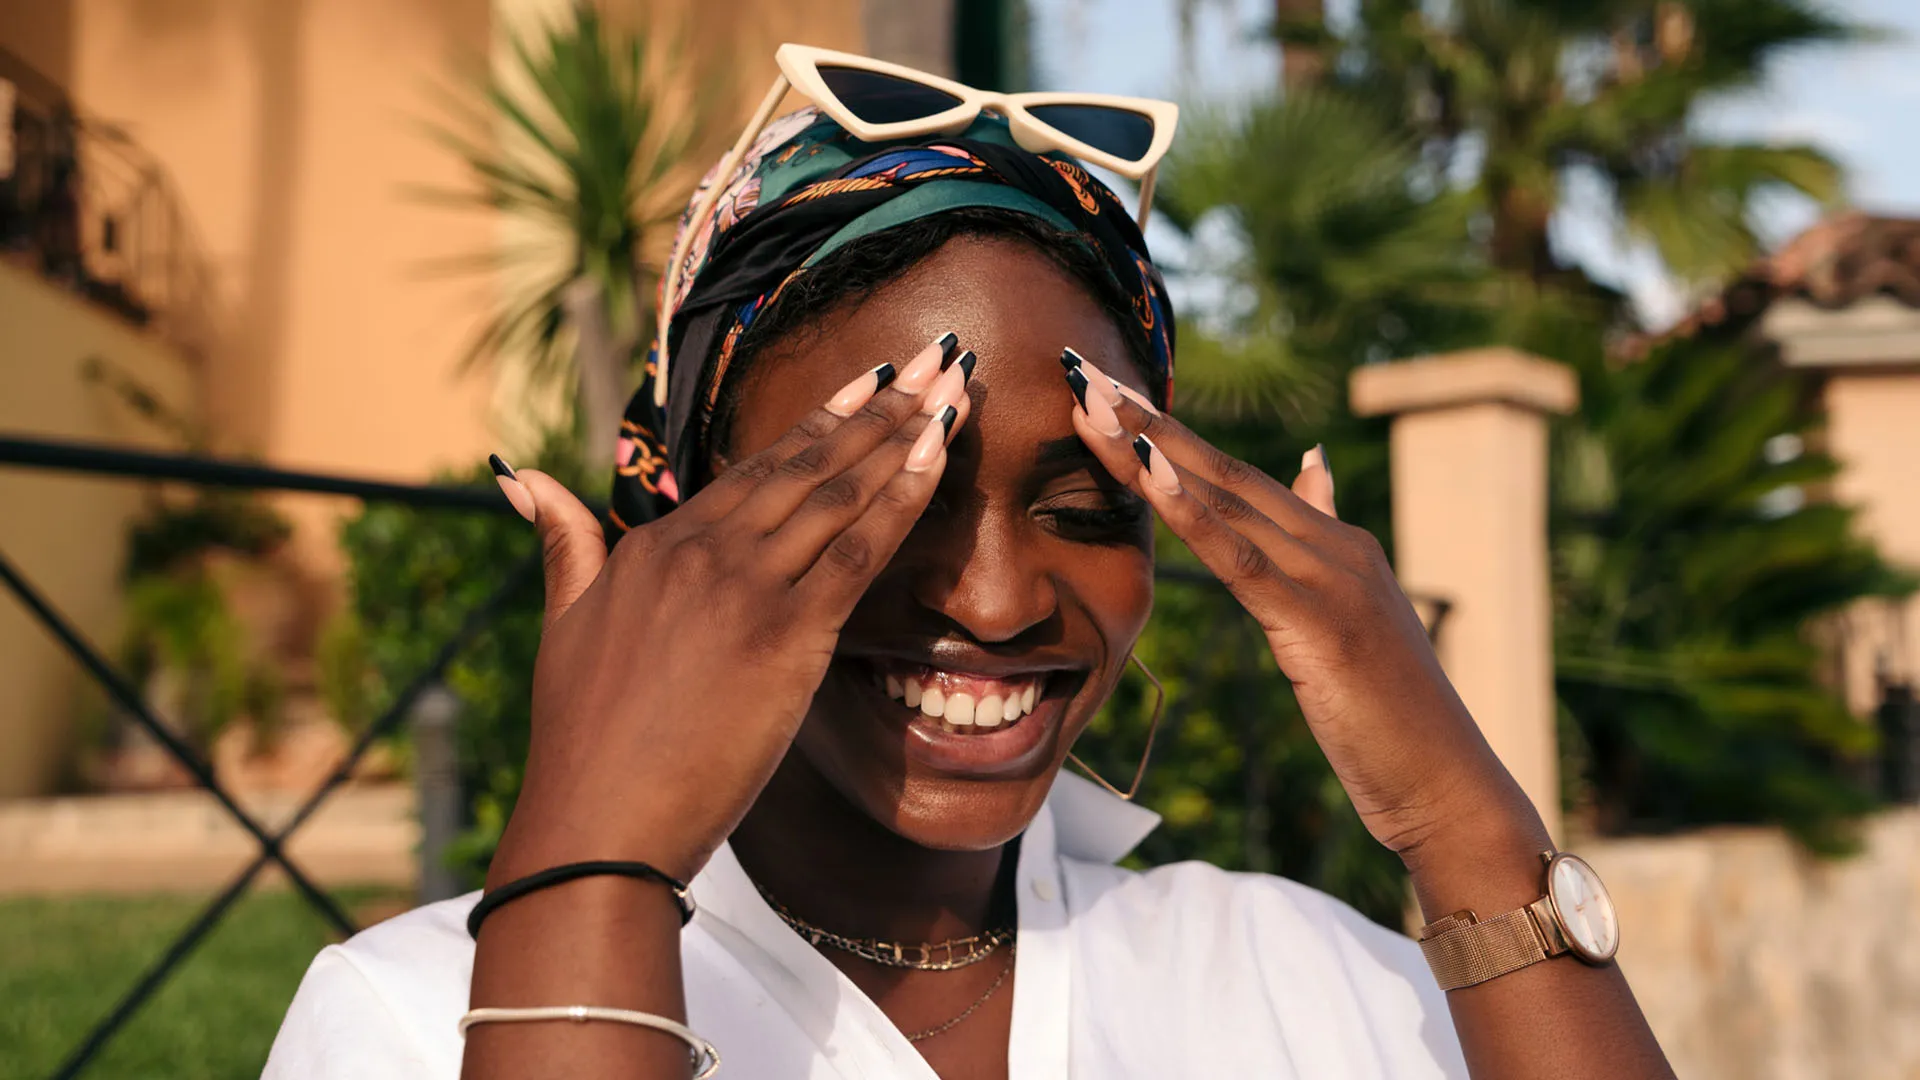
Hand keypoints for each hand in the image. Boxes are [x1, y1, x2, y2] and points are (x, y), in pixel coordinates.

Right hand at [487, 336, 972, 885]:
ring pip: (839, 495)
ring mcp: (745, 588)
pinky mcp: (785, 635)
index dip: (823, 419)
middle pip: (808, 464)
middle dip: (880, 407)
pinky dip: (903, 502)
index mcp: (655, 544)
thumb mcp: (564, 625)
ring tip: (952, 391)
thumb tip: (524, 479)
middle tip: (935, 360)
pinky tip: (938, 461)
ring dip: (904, 437)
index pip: (757, 467)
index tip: (870, 380)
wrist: (598, 824)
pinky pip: (859, 553)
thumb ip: (564, 545)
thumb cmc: (582, 742)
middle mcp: (703, 550)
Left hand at [1064, 354, 1539, 857]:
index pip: (1236, 478)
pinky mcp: (1320, 621)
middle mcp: (1335, 545)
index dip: (1169, 436)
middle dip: (1146, 421)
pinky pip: (1241, 557)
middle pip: (1222, 471)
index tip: (1109, 396)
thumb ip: (1319, 546)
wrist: (1446, 787)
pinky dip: (1191, 511)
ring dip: (1151, 448)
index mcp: (1336, 545)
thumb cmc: (1391, 722)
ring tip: (1093, 403)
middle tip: (1081, 371)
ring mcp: (1332, 578)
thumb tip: (1310, 467)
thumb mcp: (1347, 623)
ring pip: (1223, 499)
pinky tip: (1148, 472)